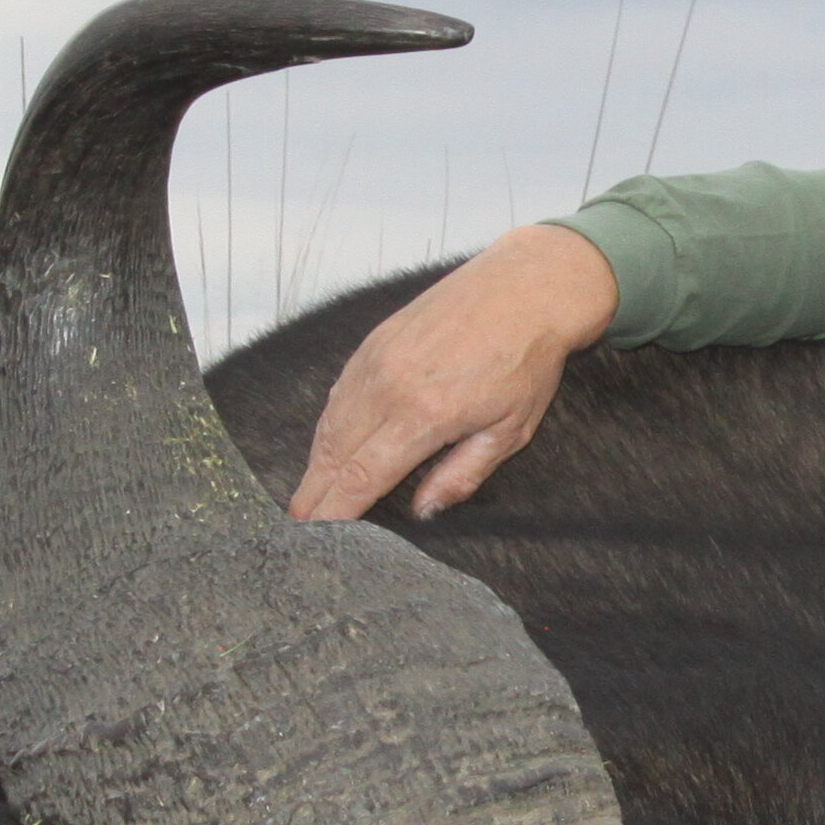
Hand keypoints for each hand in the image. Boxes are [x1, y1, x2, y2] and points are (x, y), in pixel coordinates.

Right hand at [287, 224, 620, 521]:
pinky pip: (339, 394)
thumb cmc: (526, 361)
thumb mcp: (509, 431)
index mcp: (425, 414)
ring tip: (309, 496)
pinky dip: (329, 426)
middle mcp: (389, 386)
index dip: (335, 511)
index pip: (362, 476)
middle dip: (313, 495)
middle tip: (298, 528)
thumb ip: (461, 475)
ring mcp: (376, 359)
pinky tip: (329, 448)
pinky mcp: (374, 341)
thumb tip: (423, 513)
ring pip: (330, 423)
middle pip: (334, 454)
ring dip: (316, 463)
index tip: (318, 537)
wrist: (525, 287)